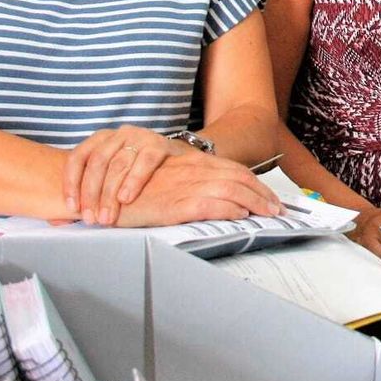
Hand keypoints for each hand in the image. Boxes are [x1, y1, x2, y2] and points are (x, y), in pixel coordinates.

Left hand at [65, 126, 180, 225]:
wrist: (181, 161)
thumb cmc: (139, 173)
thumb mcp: (112, 176)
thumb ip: (88, 193)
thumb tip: (56, 219)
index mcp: (101, 139)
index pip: (78, 157)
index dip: (71, 183)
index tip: (71, 207)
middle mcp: (118, 134)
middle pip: (97, 163)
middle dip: (91, 194)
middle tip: (91, 219)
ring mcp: (139, 137)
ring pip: (118, 164)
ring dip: (110, 194)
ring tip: (107, 217)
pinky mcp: (159, 144)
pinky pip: (144, 162)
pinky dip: (133, 181)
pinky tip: (127, 198)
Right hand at [114, 150, 281, 226]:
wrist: (102, 191)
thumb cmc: (130, 188)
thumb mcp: (164, 180)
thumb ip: (188, 182)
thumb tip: (212, 195)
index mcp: (190, 163)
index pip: (233, 169)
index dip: (255, 183)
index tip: (269, 196)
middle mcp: (192, 170)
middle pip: (239, 178)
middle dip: (263, 193)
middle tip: (277, 208)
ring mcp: (185, 186)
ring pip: (232, 190)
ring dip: (255, 202)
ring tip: (269, 213)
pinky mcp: (176, 204)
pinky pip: (212, 205)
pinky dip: (231, 210)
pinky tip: (241, 217)